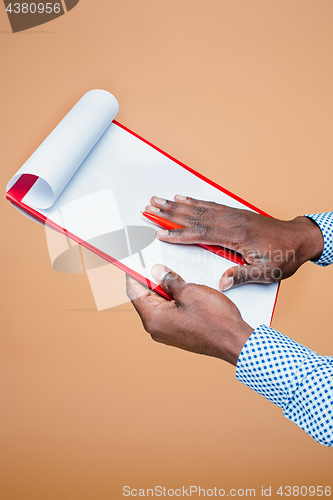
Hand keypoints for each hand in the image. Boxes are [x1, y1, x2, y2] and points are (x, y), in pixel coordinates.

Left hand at [126, 265, 253, 365]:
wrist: (236, 342)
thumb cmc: (216, 321)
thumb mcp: (190, 292)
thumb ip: (169, 280)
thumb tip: (157, 271)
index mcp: (153, 319)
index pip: (134, 290)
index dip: (133, 272)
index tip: (133, 260)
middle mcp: (156, 329)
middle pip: (145, 297)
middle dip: (150, 279)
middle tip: (156, 261)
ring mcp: (167, 333)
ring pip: (159, 304)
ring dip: (164, 288)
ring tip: (173, 273)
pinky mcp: (178, 333)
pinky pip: (169, 312)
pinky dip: (173, 299)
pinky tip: (182, 288)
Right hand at [145, 196, 323, 290]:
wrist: (301, 239)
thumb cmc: (285, 256)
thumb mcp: (266, 272)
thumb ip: (243, 276)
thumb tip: (223, 283)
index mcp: (236, 236)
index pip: (200, 234)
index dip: (178, 234)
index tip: (160, 233)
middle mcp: (231, 221)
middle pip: (194, 216)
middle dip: (169, 213)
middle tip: (150, 207)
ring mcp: (233, 215)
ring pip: (199, 208)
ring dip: (177, 205)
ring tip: (159, 200)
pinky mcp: (235, 213)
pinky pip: (210, 205)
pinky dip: (194, 201)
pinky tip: (184, 199)